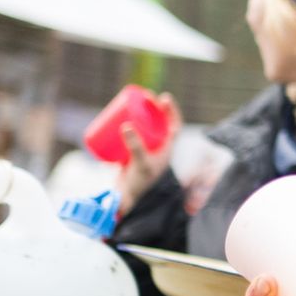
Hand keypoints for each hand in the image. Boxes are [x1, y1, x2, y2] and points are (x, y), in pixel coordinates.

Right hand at [115, 92, 181, 213]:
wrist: (127, 199)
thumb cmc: (140, 182)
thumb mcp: (140, 162)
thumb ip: (135, 146)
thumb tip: (125, 125)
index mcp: (167, 149)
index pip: (174, 125)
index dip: (172, 110)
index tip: (163, 98)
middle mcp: (157, 148)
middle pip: (157, 122)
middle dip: (152, 107)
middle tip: (143, 95)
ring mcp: (144, 150)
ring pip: (143, 127)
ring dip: (140, 113)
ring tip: (131, 101)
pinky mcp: (130, 153)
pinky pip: (131, 135)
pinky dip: (127, 125)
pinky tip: (121, 114)